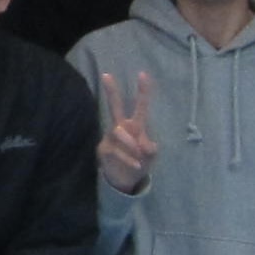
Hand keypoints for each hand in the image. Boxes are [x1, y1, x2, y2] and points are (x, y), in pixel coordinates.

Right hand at [97, 71, 159, 194]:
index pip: (140, 106)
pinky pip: (114, 149)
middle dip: (111, 91)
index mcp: (135, 126)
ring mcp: (110, 138)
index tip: (143, 74)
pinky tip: (136, 164)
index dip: (143, 91)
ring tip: (138, 155)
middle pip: (115, 106)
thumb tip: (145, 145)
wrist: (126, 181)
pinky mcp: (103, 150)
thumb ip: (150, 148)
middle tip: (106, 75)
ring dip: (130, 142)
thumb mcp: (150, 156)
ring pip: (118, 131)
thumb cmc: (140, 161)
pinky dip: (127, 158)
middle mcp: (121, 128)